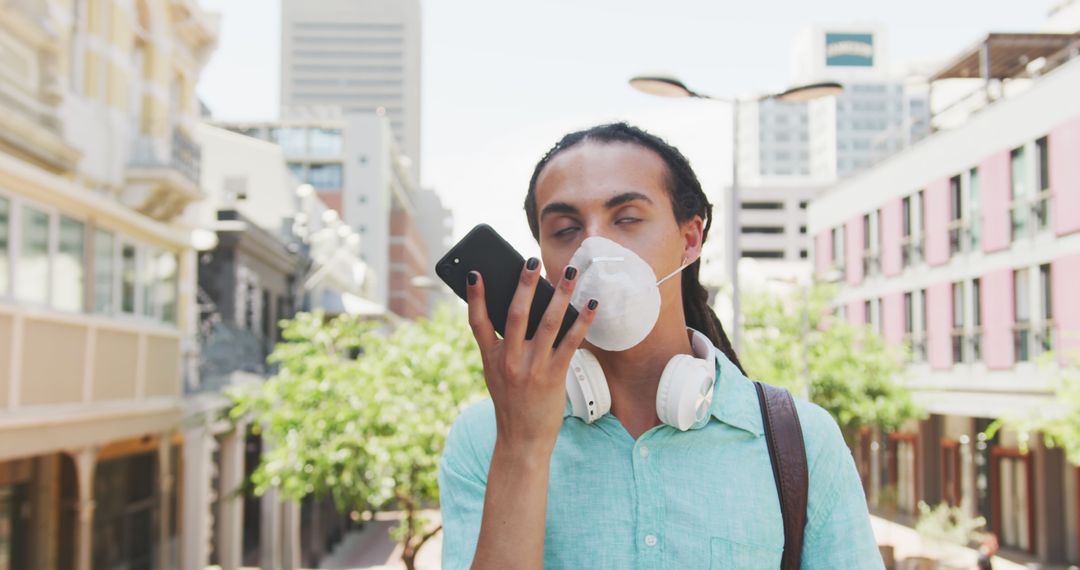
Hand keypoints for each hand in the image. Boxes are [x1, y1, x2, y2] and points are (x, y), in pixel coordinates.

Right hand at [466, 258, 597, 455]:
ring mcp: (532, 368)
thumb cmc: (512, 403)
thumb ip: (503, 346)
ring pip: (547, 323)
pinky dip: (582, 321)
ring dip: (561, 295)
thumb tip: (521, 310)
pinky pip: (571, 342)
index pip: (478, 322)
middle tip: (531, 261)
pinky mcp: (554, 376)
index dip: (475, 297)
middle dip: (524, 285)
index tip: (476, 273)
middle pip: (515, 314)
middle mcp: (509, 360)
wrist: (522, 440)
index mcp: (491, 358)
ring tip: (570, 274)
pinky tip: (591, 306)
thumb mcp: (496, 374)